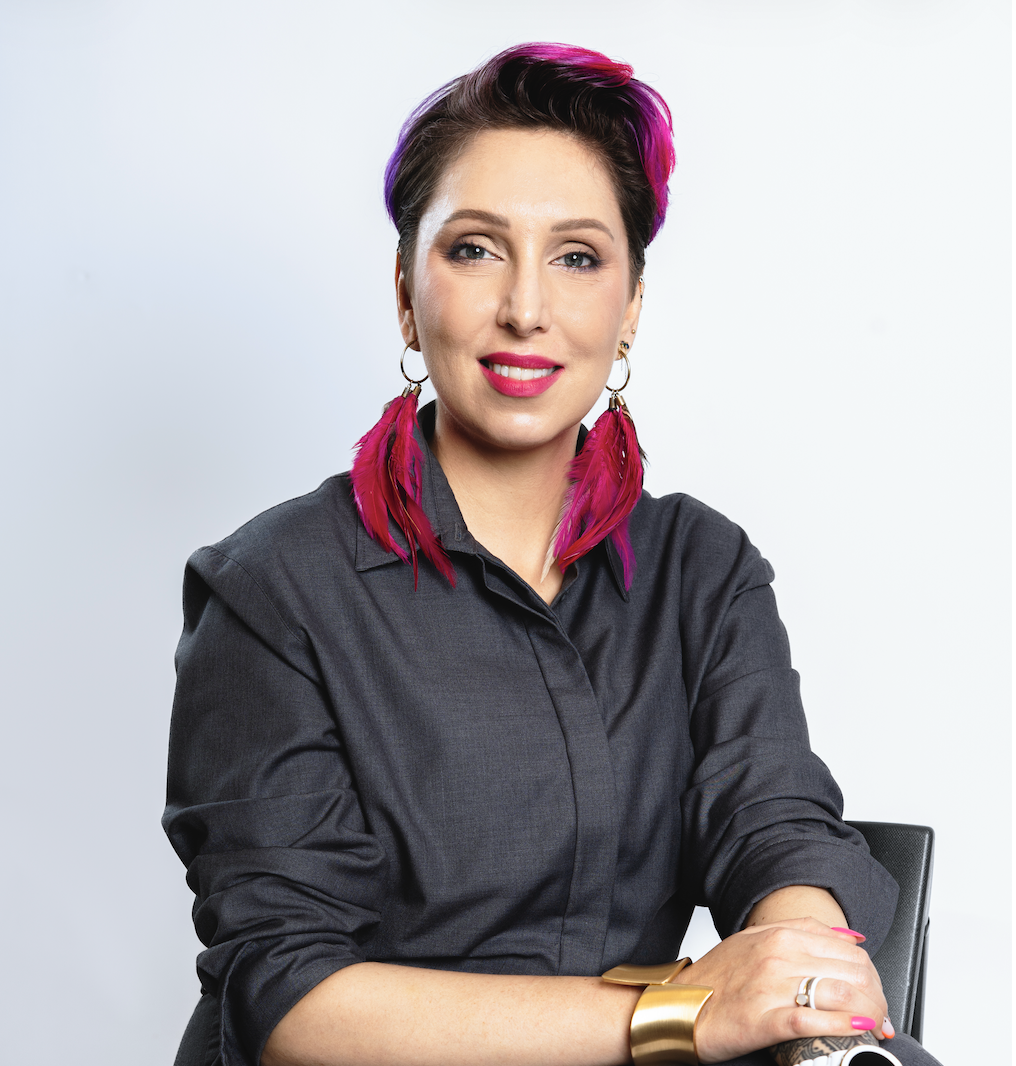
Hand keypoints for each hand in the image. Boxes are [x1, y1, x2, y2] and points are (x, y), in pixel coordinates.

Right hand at [673, 918, 889, 1063]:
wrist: (679, 1005)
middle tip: (882, 1016)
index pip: (848, 948)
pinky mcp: (765, 1020)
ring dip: (871, 1014)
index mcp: (779, 934)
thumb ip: (801, 932)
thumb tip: (850, 936)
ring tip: (877, 1028)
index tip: (876, 993)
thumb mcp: (755, 940)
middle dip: (878, 996)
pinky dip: (846, 1028)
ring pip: (842, 993)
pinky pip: (816, 1022)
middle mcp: (778, 955)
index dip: (872, 973)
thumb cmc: (718, 978)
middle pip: (852, 971)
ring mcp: (772, 986)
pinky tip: (860, 1033)